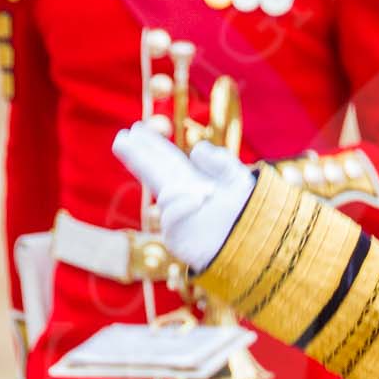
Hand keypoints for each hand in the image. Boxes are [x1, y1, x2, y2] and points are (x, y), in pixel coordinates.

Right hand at [110, 125, 254, 271]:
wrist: (258, 249)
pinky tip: (199, 199)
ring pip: (165, 193)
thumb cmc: (250, 215)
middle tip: (121, 138)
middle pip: (155, 172)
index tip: (136, 130)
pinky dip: (183, 206)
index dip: (151, 145)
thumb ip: (221, 161)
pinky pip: (173, 217)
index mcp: (194, 181)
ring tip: (205, 191)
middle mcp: (182, 197)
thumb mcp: (239, 180)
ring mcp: (177, 219)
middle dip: (139, 155)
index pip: (167, 159)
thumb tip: (197, 149)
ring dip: (173, 183)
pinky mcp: (177, 239)